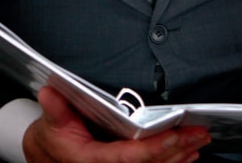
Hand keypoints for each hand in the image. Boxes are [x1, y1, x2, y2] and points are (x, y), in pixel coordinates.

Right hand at [22, 86, 211, 162]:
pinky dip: (173, 162)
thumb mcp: (50, 121)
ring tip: (198, 140)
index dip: (152, 147)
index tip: (172, 136)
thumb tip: (49, 92)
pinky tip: (187, 155)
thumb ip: (54, 108)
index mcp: (92, 160)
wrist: (50, 156)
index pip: (128, 157)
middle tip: (197, 133)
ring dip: (180, 156)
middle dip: (176, 149)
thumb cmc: (53, 138)